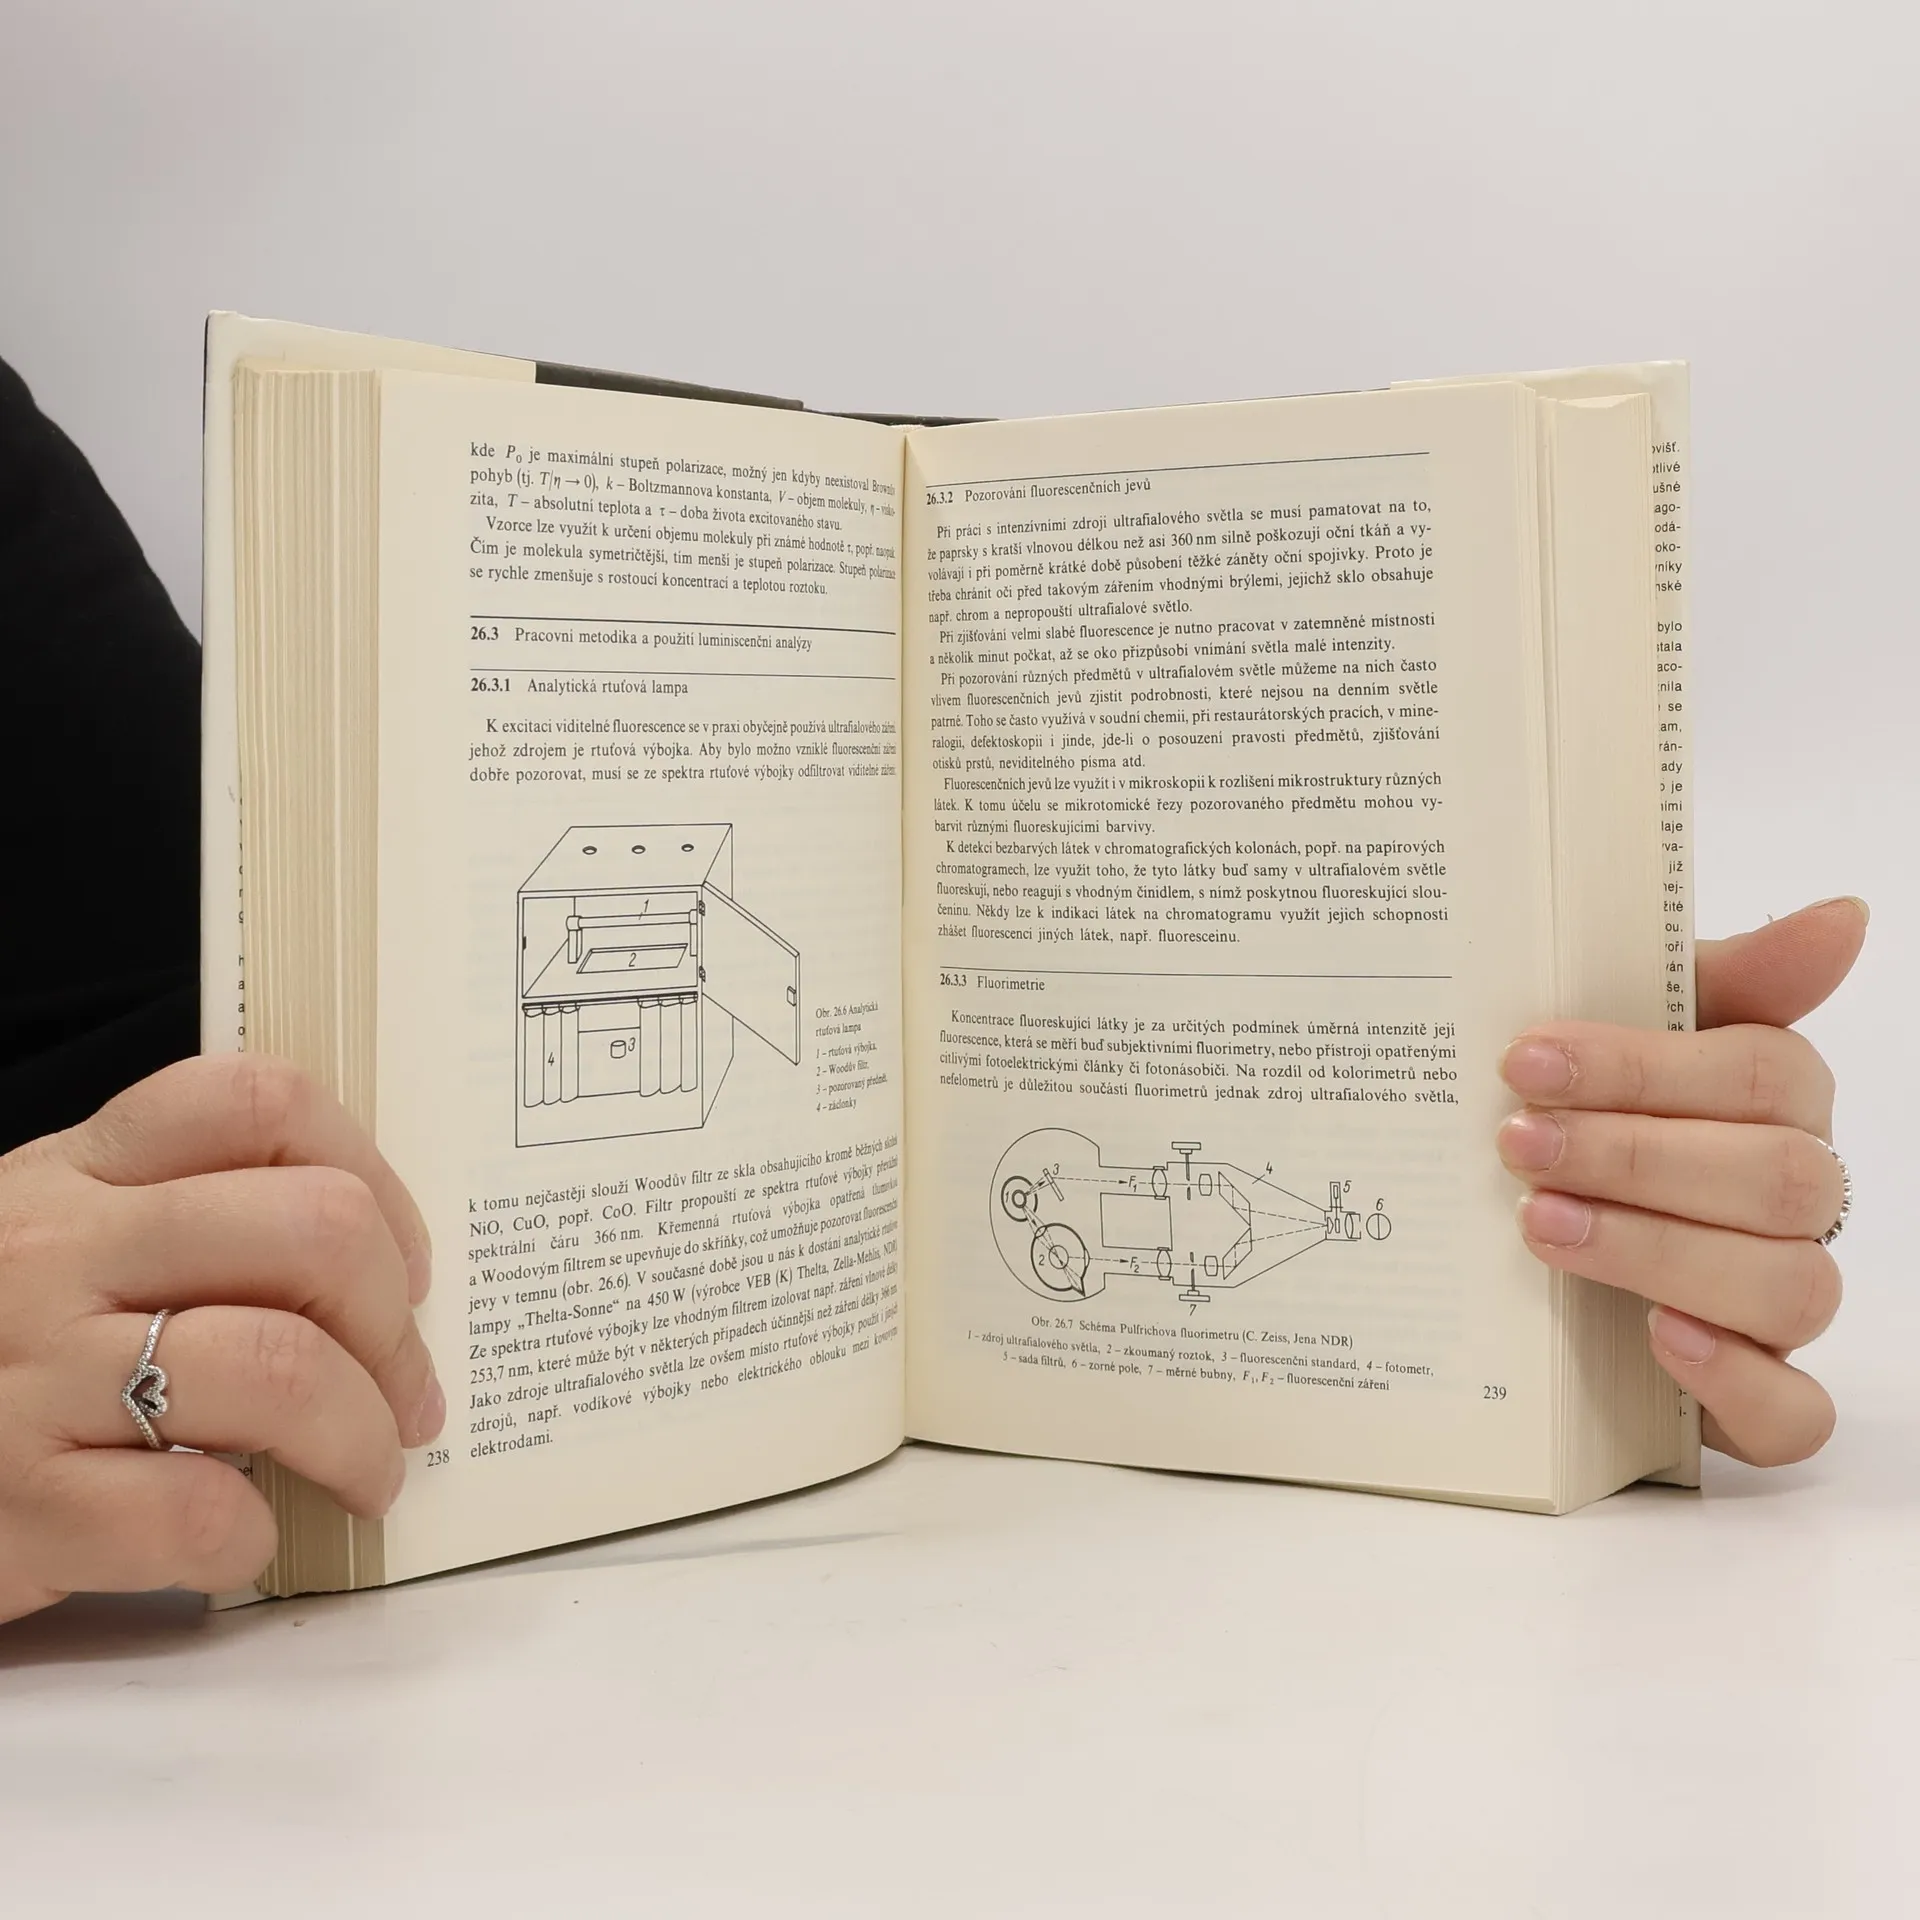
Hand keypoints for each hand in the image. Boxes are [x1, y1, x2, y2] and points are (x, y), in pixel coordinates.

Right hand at [0, 1055, 443, 1624]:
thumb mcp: (49, 1245)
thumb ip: (179, 1224)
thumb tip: (371, 1275)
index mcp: (77, 1176)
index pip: (259, 1103)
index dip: (375, 1178)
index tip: (403, 1265)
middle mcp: (57, 1255)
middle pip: (312, 1231)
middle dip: (394, 1323)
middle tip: (406, 1390)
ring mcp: (31, 1377)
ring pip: (280, 1365)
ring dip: (362, 1434)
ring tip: (369, 1471)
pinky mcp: (15, 1507)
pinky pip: (197, 1511)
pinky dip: (254, 1533)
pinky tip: (244, 1535)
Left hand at [1496, 896, 1866, 1466]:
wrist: (1521, 1229)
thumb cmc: (1588, 1112)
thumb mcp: (1624, 1028)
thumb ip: (1721, 974)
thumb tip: (1844, 916)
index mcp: (1776, 1104)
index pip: (1761, 1074)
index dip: (1645, 1067)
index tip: (1525, 1060)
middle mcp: (1795, 1202)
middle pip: (1778, 1180)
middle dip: (1637, 1158)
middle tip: (1517, 1145)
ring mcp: (1779, 1303)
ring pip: (1791, 1287)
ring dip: (1658, 1251)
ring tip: (1540, 1225)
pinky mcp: (1752, 1398)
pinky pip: (1794, 1415)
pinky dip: (1736, 1380)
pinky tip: (1660, 1339)